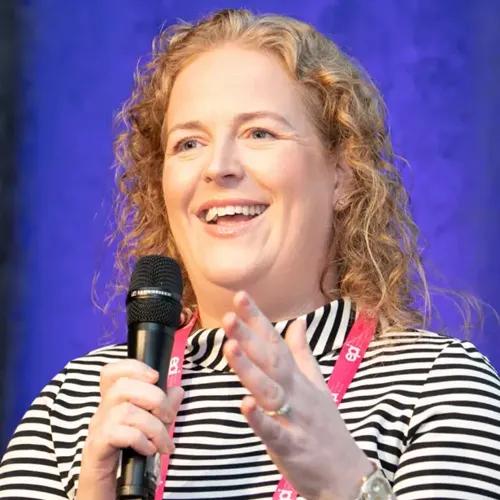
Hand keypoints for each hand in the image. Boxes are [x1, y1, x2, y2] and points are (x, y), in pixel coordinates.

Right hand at [76, 359, 183, 498]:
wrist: (108, 484)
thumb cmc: (129, 449)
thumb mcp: (150, 425)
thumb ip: (164, 406)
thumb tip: (178, 390)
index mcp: (114, 400)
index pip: (111, 371)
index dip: (134, 367)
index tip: (155, 377)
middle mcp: (102, 410)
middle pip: (123, 387)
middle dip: (154, 398)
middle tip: (168, 417)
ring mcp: (97, 427)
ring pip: (127, 411)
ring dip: (154, 427)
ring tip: (163, 442)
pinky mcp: (97, 446)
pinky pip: (120, 434)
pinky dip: (142, 441)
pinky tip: (149, 450)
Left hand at [223, 292, 372, 499]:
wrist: (347, 474)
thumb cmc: (327, 426)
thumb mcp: (317, 385)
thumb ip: (302, 353)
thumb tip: (297, 323)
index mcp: (298, 378)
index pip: (276, 342)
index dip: (258, 320)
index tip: (240, 297)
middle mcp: (296, 393)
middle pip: (271, 361)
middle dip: (250, 337)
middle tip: (230, 316)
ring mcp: (295, 419)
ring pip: (269, 391)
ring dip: (250, 369)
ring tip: (231, 347)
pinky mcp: (292, 447)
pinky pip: (274, 432)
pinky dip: (260, 419)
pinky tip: (244, 404)